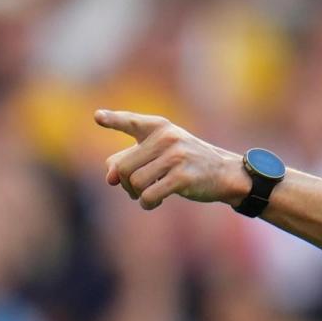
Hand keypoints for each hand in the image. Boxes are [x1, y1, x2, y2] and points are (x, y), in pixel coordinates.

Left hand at [94, 109, 248, 209]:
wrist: (223, 172)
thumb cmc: (185, 161)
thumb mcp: (159, 153)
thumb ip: (128, 159)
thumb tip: (109, 178)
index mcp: (159, 127)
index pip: (131, 122)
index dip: (113, 120)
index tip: (97, 117)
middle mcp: (167, 137)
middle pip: (123, 167)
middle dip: (124, 184)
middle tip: (136, 189)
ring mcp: (176, 156)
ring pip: (135, 183)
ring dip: (138, 195)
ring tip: (149, 194)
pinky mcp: (183, 177)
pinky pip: (149, 195)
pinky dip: (147, 203)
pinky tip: (155, 202)